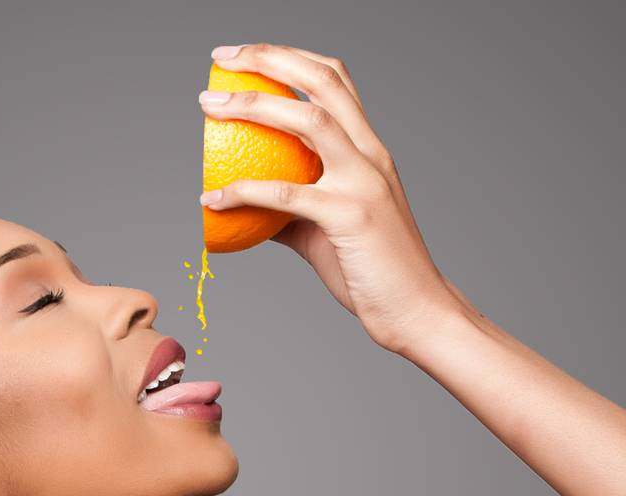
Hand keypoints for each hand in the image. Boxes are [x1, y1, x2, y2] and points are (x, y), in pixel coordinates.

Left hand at [199, 43, 460, 354]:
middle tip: (222, 59)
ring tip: (210, 106)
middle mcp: (370, 155)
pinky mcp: (349, 217)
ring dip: (253, 104)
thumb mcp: (327, 228)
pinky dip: (242, 191)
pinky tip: (211, 199)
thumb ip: (290, 209)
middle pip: (322, 82)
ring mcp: (363, 182)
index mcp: (369, 149)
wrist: (416, 309)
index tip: (246, 55)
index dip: (290, 57)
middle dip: (269, 59)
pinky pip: (284, 195)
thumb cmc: (372, 271)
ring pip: (308, 121)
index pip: (334, 79)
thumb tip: (243, 205)